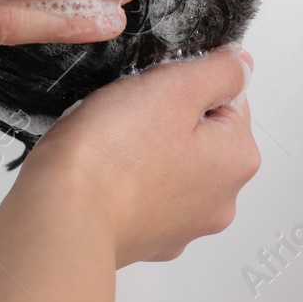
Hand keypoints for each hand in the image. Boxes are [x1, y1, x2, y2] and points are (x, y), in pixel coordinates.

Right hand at [0, 48, 258, 301]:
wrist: (62, 215)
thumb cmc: (111, 156)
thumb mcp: (175, 86)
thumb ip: (221, 70)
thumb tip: (240, 64)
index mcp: (237, 160)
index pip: (227, 97)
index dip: (185, 82)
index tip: (154, 91)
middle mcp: (221, 200)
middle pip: (200, 132)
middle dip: (167, 116)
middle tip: (130, 115)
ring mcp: (183, 225)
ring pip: (170, 162)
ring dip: (145, 148)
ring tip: (112, 144)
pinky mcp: (147, 238)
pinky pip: (143, 192)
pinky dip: (127, 179)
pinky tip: (104, 172)